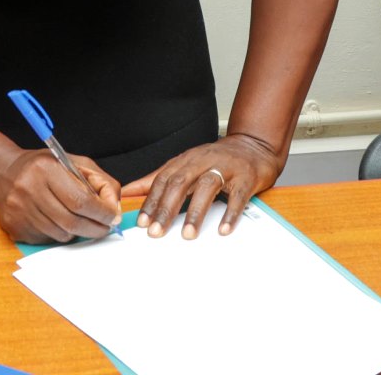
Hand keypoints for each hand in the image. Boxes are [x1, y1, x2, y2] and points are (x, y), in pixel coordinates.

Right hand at [0, 148, 122, 244]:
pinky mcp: (15, 228)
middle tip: (106, 227)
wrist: (1, 174)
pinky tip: (57, 220)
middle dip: (95, 228)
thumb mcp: (73, 162)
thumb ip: (99, 181)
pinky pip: (48, 240)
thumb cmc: (42, 167)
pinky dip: (60, 234)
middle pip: (72, 221)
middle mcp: (29, 189)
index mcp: (46, 169)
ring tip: (79, 220)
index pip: (81, 200)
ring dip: (78, 232)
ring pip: (61, 234)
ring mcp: (19, 211)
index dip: (102, 212)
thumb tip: (115, 208)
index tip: (113, 216)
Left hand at [122, 132, 283, 238]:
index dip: (151, 200)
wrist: (253, 146)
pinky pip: (238, 195)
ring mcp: (226, 168)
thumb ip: (157, 179)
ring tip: (187, 234)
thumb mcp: (185, 165)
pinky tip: (223, 228)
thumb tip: (127, 192)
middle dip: (167, 208)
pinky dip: (230, 213)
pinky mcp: (246, 177)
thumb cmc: (216, 160)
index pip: (164, 179)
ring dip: (196, 212)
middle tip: (157, 231)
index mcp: (186, 160)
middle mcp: (204, 161)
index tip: (142, 222)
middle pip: (181, 182)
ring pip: (207, 186)